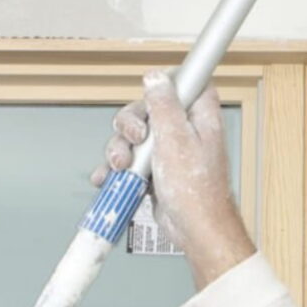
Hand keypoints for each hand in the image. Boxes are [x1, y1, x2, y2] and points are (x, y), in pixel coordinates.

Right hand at [95, 72, 255, 288]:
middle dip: (130, 126)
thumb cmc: (196, 191)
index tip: (148, 98)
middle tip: (134, 141)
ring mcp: (169, 149)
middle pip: (147, 109)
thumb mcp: (176, 140)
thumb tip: (156, 77)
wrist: (194, 228)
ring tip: (120, 167)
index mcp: (198, 114)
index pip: (183, 82)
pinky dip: (117, 169)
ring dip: (120, 150)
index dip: (163, 84)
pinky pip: (131, 160)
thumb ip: (164, 105)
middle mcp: (184, 128)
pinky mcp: (156, 168)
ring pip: (134, 136)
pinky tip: (109, 177)